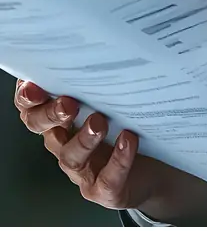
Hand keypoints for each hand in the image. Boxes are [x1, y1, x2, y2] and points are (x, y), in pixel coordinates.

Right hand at [14, 79, 206, 221]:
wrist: (155, 167)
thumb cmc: (126, 124)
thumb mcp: (109, 99)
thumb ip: (99, 79)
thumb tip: (103, 40)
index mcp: (61, 121)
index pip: (32, 110)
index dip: (27, 100)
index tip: (33, 86)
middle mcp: (66, 144)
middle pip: (45, 131)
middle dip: (52, 115)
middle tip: (68, 103)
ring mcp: (84, 170)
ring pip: (71, 157)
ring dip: (84, 139)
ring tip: (100, 121)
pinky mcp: (105, 190)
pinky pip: (107, 178)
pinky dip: (118, 160)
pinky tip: (128, 140)